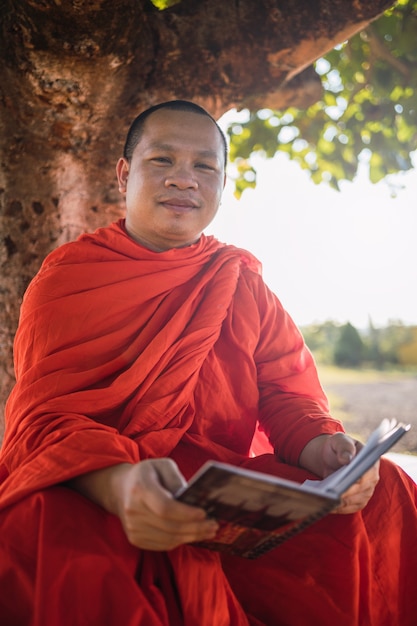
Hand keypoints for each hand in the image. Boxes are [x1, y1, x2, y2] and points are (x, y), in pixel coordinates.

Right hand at [68, 458, 218, 550]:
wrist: (120, 490)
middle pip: (170, 526)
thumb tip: (191, 498)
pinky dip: (180, 541)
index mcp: (140, 489)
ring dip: (191, 537)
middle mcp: (133, 511)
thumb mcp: (162, 465)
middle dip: (195, 528)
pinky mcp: (135, 539)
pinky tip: (193, 535)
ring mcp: (132, 528)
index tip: (204, 513)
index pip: (165, 508)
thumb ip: (176, 478)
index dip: (186, 514)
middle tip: (214, 525)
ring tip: (208, 531)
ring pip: (168, 539)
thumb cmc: (147, 474)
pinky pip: (162, 545)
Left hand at [299, 433, 379, 513]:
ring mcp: (366, 492)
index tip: (346, 484)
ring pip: (355, 502)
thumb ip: (344, 447)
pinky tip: (326, 505)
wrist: (332, 456)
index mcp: (371, 462)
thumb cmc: (338, 446)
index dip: (357, 480)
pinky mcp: (357, 501)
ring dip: (341, 503)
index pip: (367, 473)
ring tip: (326, 502)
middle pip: (361, 491)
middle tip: (332, 496)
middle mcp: (372, 479)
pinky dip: (337, 508)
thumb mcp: (339, 440)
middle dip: (346, 494)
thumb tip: (347, 459)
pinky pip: (348, 508)